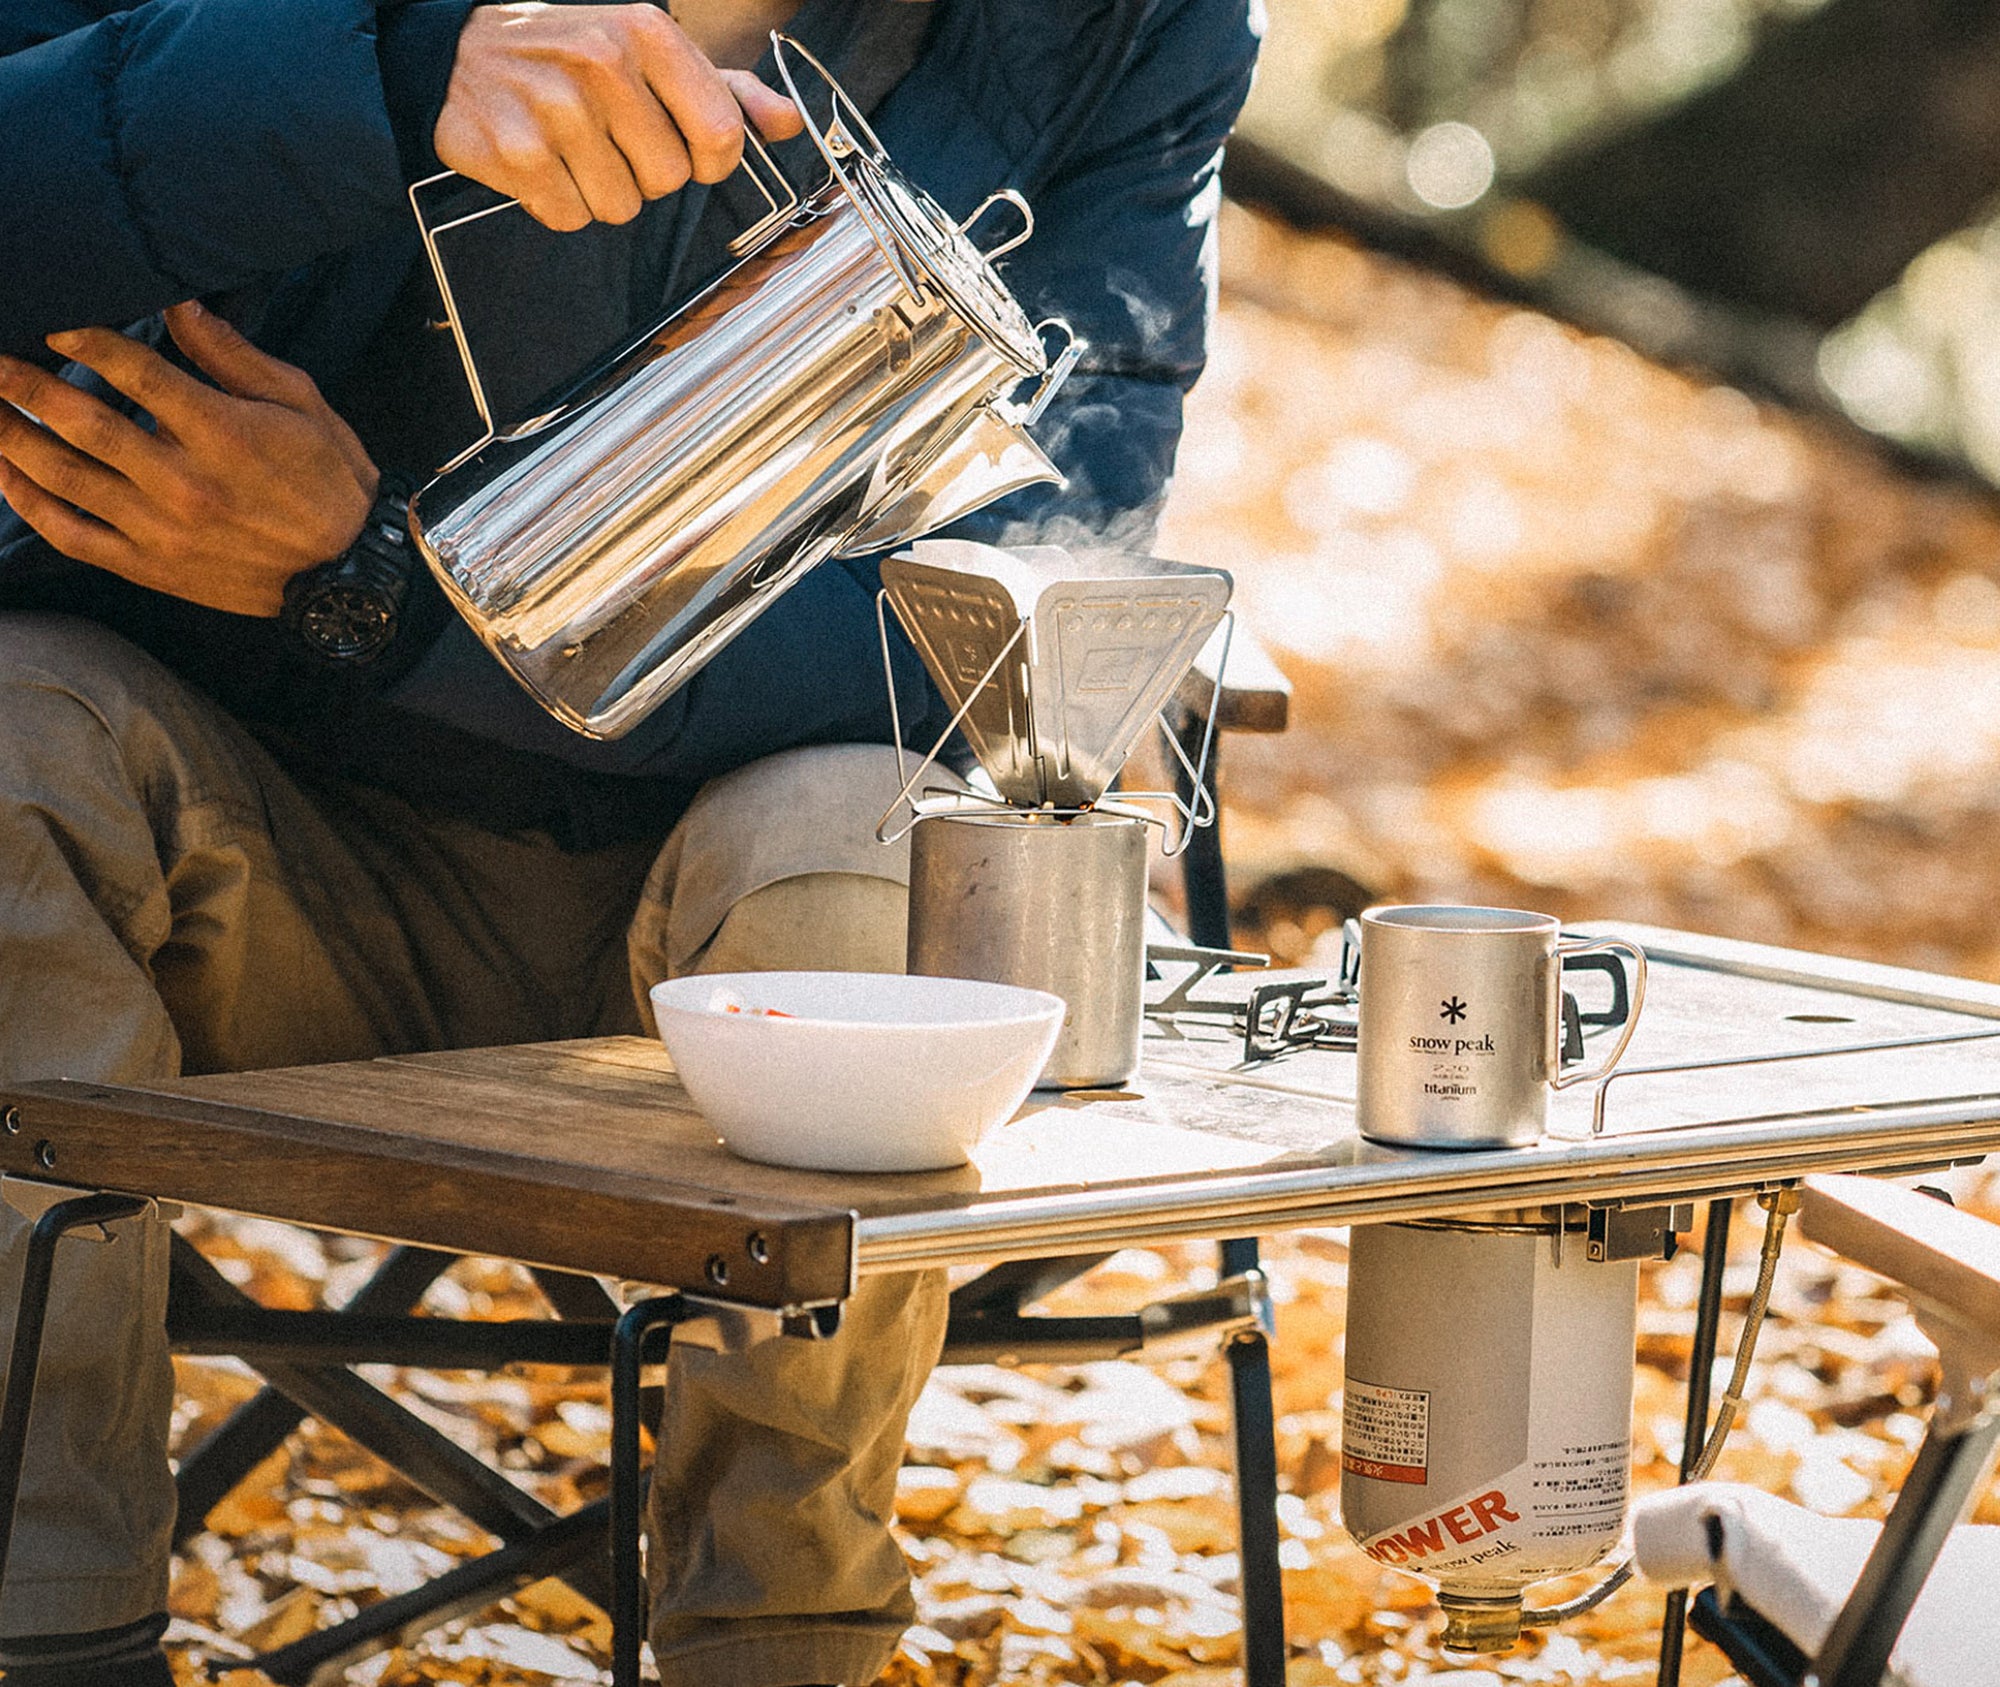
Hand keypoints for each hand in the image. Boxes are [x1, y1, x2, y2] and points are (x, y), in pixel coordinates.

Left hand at [0, 302, 378, 617]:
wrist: (349, 574)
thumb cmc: (330, 482)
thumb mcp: (302, 404)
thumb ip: (232, 356)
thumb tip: (179, 305)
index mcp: (223, 433)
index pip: (134, 372)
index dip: (84, 340)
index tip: (53, 322)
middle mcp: (184, 481)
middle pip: (81, 421)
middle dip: (23, 381)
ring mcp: (161, 528)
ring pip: (62, 475)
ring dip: (9, 434)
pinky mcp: (151, 566)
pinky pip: (72, 535)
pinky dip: (27, 503)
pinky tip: (4, 473)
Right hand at [434, 2, 804, 231]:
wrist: (457, 51)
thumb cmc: (569, 55)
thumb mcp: (649, 53)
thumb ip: (725, 90)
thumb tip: (787, 123)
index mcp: (645, 33)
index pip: (721, 133)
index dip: (709, 159)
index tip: (685, 149)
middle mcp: (600, 63)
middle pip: (669, 180)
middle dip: (644, 174)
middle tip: (608, 140)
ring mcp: (553, 108)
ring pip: (620, 207)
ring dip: (599, 192)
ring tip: (571, 150)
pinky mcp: (514, 152)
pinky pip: (569, 217)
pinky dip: (557, 203)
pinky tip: (541, 164)